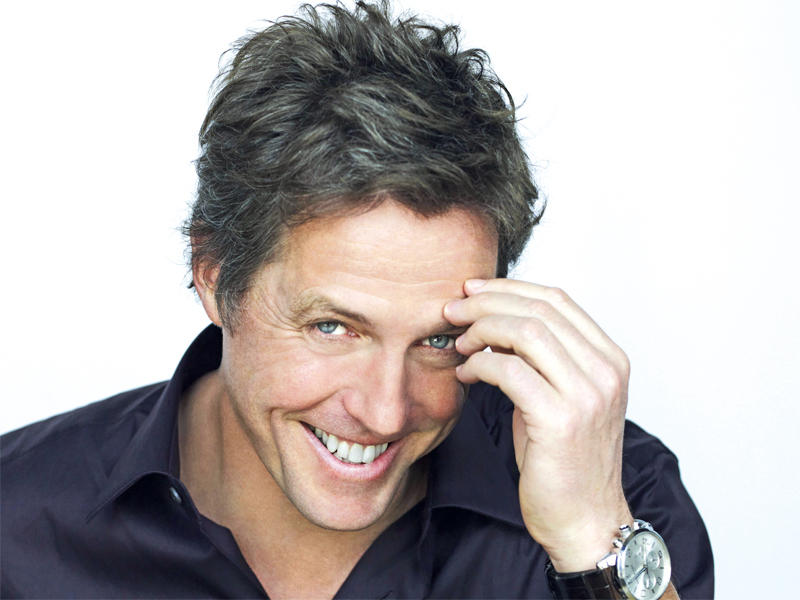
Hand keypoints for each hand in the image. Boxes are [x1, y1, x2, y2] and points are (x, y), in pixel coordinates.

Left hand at [444, 278, 632, 570]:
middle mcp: (606, 371)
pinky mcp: (561, 419)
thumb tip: (493, 322)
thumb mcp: (558, 396)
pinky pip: (509, 370)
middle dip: (487, 302)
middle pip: (539, 308)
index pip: (557, 299)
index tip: (473, 290)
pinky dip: (479, 364)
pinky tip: (465, 373)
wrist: (585, 520)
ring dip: (481, 329)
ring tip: (459, 342)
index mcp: (610, 358)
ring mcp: (588, 394)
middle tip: (453, 310)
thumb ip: (538, 358)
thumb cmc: (564, 460)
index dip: (509, 288)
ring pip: (525, 332)